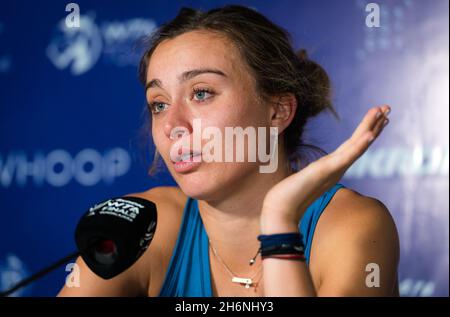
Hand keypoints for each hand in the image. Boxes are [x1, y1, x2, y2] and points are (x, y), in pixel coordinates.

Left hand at [260, 105, 390, 232]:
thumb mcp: (303, 181)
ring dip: (371, 128)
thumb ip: (310, 177)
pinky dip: (359, 146)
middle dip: (374, 125)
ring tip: (384, 113)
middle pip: (358, 143)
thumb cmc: (289, 198)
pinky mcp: (326, 172)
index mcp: (332, 168)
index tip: (379, 118)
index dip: (366, 132)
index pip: (352, 146)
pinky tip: (370, 134)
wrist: (281, 210)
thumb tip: (310, 174)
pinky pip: (346, 157)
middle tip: (388, 107)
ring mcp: (334, 170)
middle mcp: (337, 168)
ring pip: (356, 146)